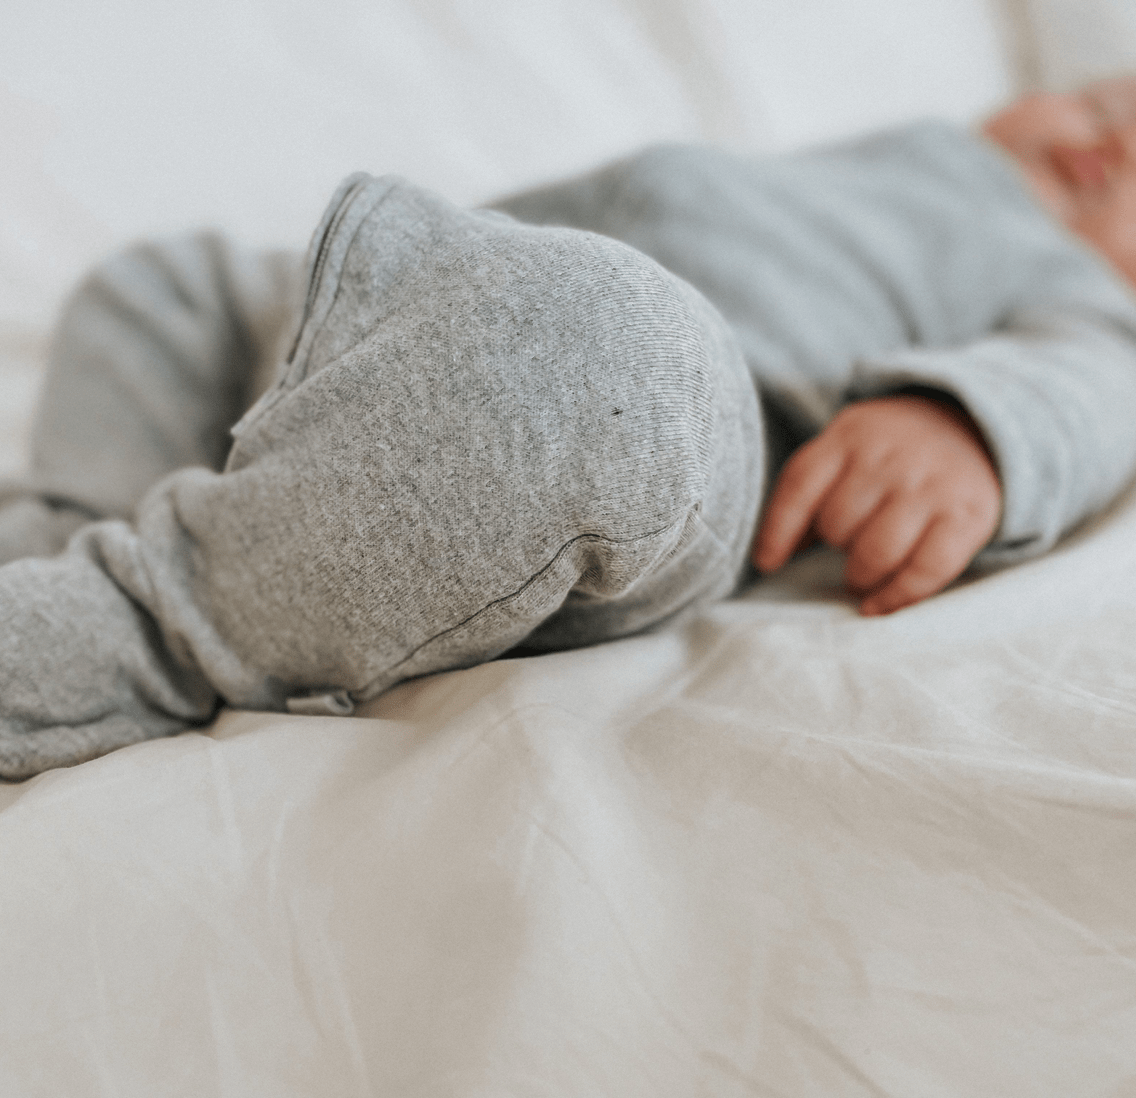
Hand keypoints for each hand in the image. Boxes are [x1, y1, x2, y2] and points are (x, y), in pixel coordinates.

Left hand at [752, 394, 1001, 614]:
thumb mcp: (845, 449)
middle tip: (848, 544)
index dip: (777, 532)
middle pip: (837, 525)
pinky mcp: (967, 517)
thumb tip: (770, 556)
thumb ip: (809, 492)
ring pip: (875, 554)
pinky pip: (923, 573)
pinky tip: (877, 605)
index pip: (799, 486)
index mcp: (850, 435)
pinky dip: (895, 598)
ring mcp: (931, 486)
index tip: (766, 563)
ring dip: (861, 575)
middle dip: (835, 545)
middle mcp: (891, 457)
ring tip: (861, 573)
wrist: (973, 428)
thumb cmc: (889, 453)